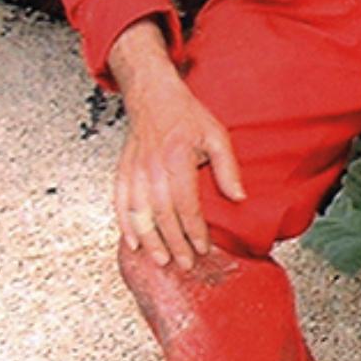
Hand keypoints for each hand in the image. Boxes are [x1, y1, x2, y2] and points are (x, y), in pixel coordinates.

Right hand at [107, 21, 245, 269]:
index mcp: (177, 159)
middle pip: (163, 216)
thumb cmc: (186, 115)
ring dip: (151, 241)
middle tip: (186, 264)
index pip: (186, 205)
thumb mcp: (217, 135)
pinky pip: (121, 205)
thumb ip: (228, 168)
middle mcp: (152, 168)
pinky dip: (126, 226)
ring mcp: (134, 171)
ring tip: (161, 260)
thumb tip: (239, 197)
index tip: (204, 247)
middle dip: (175, 243)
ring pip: (140, 215)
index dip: (195, 230)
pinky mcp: (122, 172)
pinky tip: (133, 243)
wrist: (152, 96)